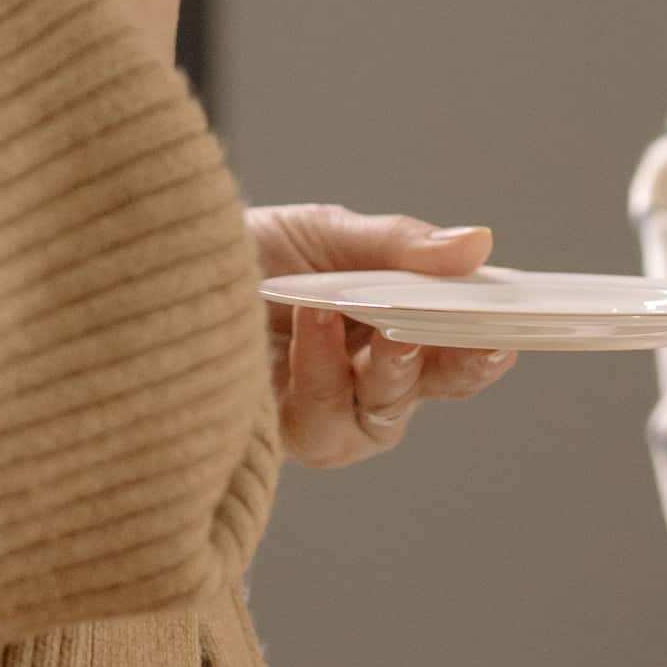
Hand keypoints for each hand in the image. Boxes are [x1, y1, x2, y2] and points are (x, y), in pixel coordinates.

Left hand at [250, 205, 514, 469]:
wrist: (160, 265)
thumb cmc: (252, 253)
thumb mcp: (330, 233)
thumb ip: (400, 245)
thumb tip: (478, 244)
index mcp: (393, 332)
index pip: (456, 356)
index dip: (486, 351)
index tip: (505, 334)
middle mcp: (365, 383)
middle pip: (427, 393)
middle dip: (443, 366)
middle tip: (435, 328)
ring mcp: (322, 414)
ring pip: (376, 421)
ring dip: (380, 373)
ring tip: (361, 317)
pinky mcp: (275, 433)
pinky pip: (315, 418)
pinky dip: (319, 368)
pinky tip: (312, 321)